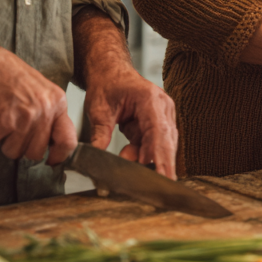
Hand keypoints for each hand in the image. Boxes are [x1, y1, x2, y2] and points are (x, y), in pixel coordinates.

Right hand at [0, 46, 77, 164]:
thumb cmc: (7, 72)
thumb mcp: (40, 88)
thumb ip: (50, 112)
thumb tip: (54, 141)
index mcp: (56, 102)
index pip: (68, 140)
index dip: (59, 156)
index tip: (52, 161)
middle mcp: (42, 112)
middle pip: (35, 152)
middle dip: (22, 145)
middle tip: (12, 125)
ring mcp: (20, 120)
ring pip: (13, 152)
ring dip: (3, 140)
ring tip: (0, 115)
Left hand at [73, 6, 177, 178]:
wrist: (110, 72)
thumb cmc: (107, 84)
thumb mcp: (99, 109)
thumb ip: (100, 134)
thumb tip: (96, 158)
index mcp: (151, 100)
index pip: (159, 133)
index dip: (161, 158)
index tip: (163, 178)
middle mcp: (163, 109)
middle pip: (166, 145)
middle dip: (157, 167)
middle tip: (148, 189)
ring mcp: (163, 118)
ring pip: (161, 149)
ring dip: (145, 162)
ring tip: (125, 163)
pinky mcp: (158, 127)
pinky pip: (153, 148)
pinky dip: (141, 157)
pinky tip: (126, 158)